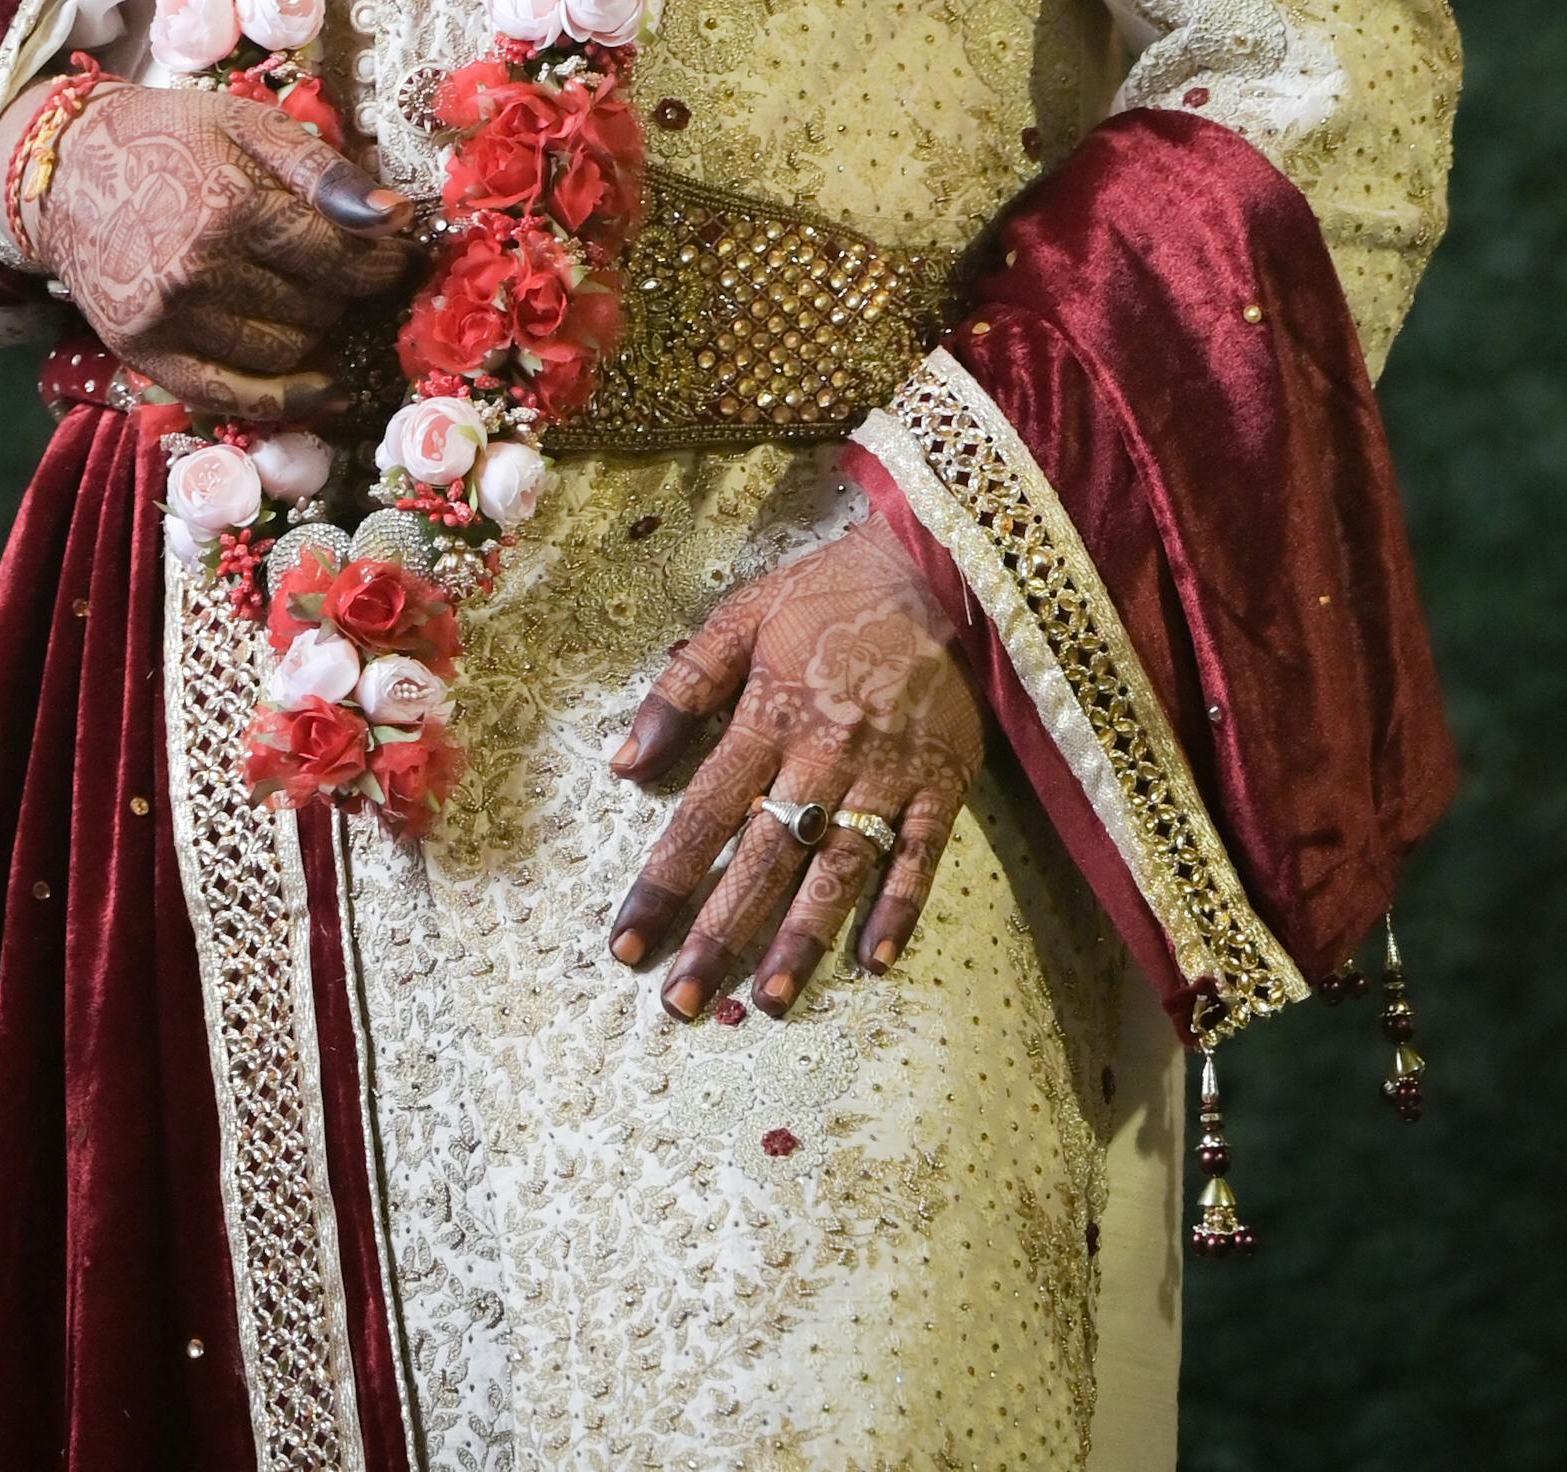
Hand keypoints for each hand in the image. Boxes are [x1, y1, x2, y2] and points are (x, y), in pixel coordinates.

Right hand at [34, 78, 423, 416]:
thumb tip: (396, 216)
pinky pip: (234, 396)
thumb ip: (322, 169)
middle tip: (351, 271)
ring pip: (284, 352)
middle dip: (347, 290)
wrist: (69, 173)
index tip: (399, 255)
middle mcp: (199, 267)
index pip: (339, 253)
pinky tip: (326, 387)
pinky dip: (288, 400)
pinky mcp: (146, 356)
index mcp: (230, 201)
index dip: (382, 259)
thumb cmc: (170, 138)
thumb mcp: (249, 124)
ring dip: (317, 333)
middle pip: (316, 304)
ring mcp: (170, 319)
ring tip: (318, 301)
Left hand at [603, 524, 983, 1019]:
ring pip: (838, 870)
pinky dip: (899, 909)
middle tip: (681, 1004)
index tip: (627, 942)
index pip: (704, 813)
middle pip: (764, 857)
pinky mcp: (942, 782)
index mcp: (770, 715)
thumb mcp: (745, 615)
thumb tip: (623, 763)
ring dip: (802, 938)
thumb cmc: (831, 591)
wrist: (939, 563)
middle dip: (719, 933)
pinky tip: (874, 961)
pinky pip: (920, 856)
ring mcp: (887, 774)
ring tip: (768, 1000)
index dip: (664, 881)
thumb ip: (684, 687)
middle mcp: (824, 755)